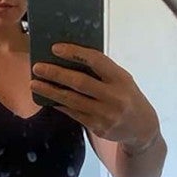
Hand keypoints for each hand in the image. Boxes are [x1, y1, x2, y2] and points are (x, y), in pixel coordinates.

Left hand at [31, 43, 159, 150]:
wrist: (142, 128)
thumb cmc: (128, 96)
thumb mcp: (123, 80)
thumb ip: (103, 71)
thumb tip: (70, 58)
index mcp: (121, 79)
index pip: (96, 61)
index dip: (74, 53)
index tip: (55, 48)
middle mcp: (114, 96)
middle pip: (80, 82)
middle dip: (56, 73)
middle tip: (37, 67)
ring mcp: (106, 114)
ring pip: (72, 100)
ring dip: (50, 91)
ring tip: (35, 84)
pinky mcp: (98, 127)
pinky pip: (73, 113)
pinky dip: (59, 104)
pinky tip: (49, 99)